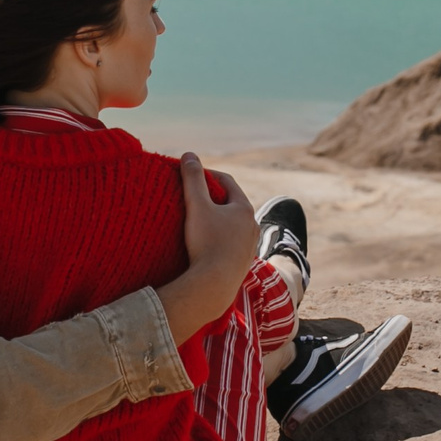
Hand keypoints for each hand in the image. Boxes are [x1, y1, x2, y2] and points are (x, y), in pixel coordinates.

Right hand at [179, 153, 257, 276]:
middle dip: (213, 197)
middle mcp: (252, 226)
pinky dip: (219, 239)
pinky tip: (206, 244)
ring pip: (233, 226)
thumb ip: (193, 179)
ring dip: (218, 220)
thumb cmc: (207, 242)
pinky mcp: (243, 264)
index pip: (227, 182)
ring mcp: (249, 246)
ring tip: (198, 221)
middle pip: (231, 204)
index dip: (208, 174)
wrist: (214, 285)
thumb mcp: (196, 205)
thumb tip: (189, 154)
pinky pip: (231, 244)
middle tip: (192, 196)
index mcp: (244, 208)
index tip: (191, 174)